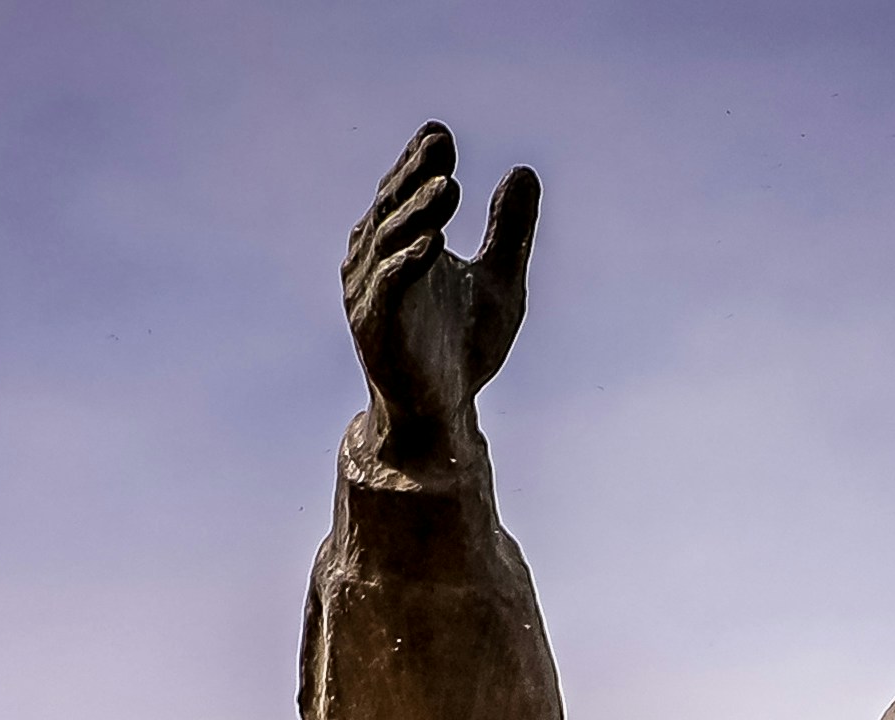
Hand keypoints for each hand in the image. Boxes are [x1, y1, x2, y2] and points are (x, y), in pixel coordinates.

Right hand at [343, 123, 536, 467]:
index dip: (419, 162)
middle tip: (439, 144)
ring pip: (390, 241)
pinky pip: (389, 287)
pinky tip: (433, 242)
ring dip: (418, 212)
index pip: (406, 193)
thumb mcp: (501, 280)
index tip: (440, 134)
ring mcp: (370, 292)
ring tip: (449, 187)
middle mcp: (376, 261)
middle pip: (393, 207)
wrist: (442, 411)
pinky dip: (408, 262)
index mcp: (402, 245)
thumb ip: (509, 230)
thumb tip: (524, 171)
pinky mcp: (374, 325)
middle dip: (415, 174)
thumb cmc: (463, 347)